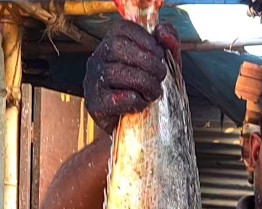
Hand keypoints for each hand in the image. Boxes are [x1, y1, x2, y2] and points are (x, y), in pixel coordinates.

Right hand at [84, 19, 182, 134]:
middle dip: (147, 61)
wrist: (138, 126)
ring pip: (115, 72)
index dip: (145, 39)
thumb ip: (168, 45)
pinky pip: (114, 98)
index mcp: (112, 45)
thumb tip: (163, 32)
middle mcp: (97, 60)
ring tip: (154, 92)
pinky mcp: (95, 105)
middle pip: (117, 47)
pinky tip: (141, 103)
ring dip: (144, 82)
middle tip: (160, 76)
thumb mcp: (162, 64)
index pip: (122, 28)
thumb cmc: (147, 91)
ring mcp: (93, 82)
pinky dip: (134, 100)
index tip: (159, 53)